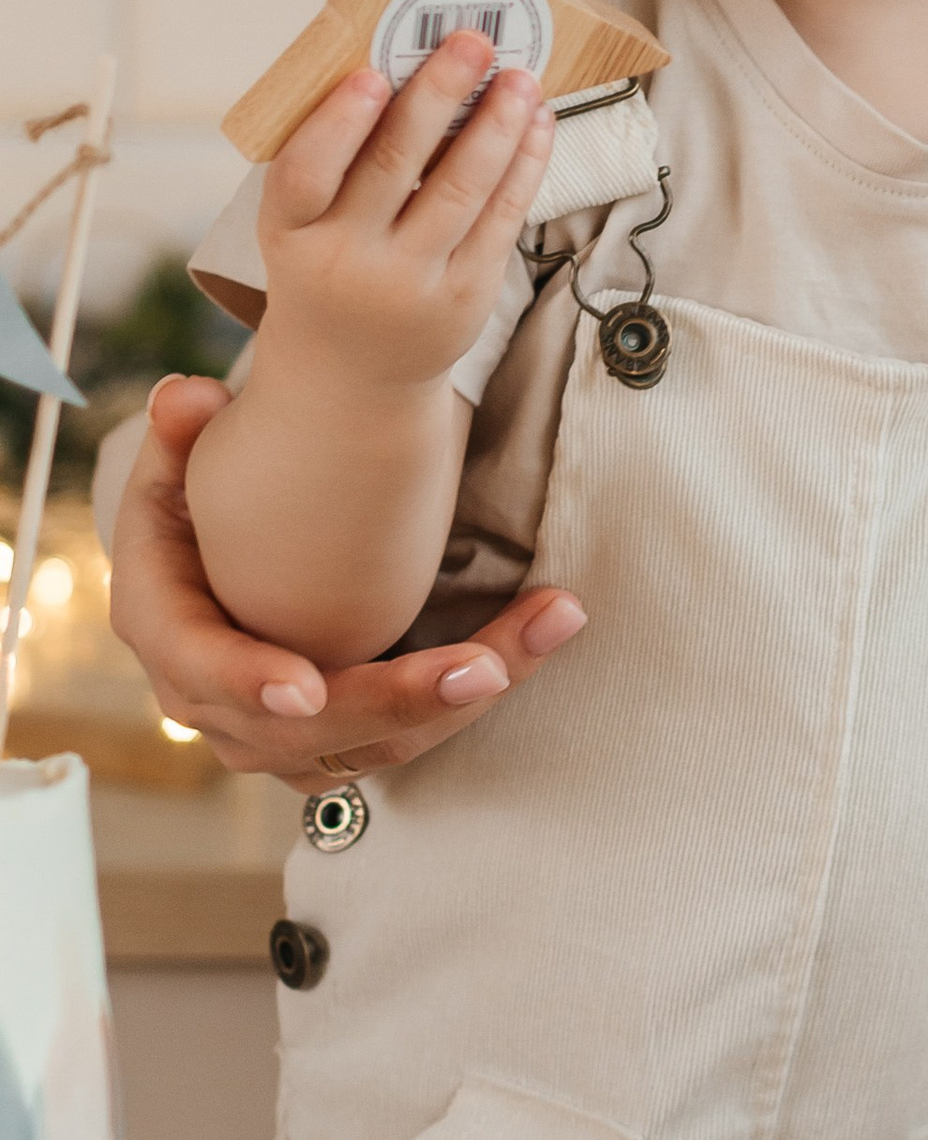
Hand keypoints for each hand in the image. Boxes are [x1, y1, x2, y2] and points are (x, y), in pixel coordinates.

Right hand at [109, 372, 585, 785]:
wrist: (228, 553)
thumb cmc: (204, 498)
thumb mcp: (182, 458)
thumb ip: (184, 431)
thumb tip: (186, 398)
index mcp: (169, 628)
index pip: (201, 670)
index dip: (248, 683)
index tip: (307, 689)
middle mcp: (217, 701)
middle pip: (309, 731)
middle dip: (401, 701)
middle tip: (482, 668)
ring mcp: (282, 734)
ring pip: (382, 741)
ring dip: (468, 695)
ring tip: (546, 627)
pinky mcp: (343, 738)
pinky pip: (415, 734)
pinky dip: (483, 687)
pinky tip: (546, 633)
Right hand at [254, 34, 554, 394]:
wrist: (349, 372)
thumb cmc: (327, 262)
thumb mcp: (306, 223)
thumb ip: (339, 158)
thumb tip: (408, 60)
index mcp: (291, 234)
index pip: (304, 174)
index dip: (337, 124)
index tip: (372, 73)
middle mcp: (345, 263)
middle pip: (395, 167)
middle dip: (438, 96)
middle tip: (471, 40)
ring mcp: (409, 285)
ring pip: (461, 190)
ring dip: (497, 124)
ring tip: (519, 76)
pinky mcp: (465, 297)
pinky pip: (501, 219)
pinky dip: (524, 165)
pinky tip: (536, 123)